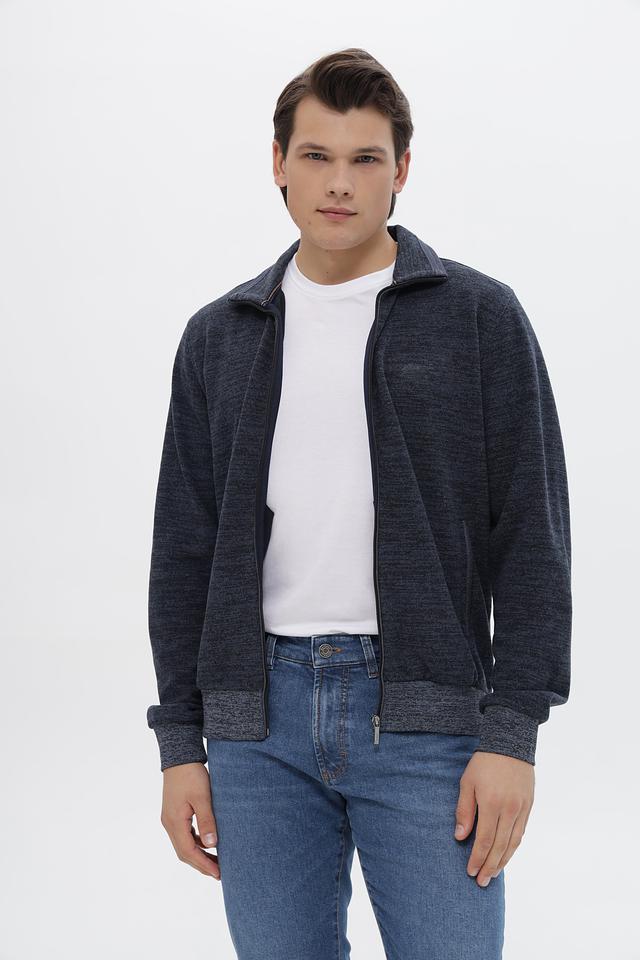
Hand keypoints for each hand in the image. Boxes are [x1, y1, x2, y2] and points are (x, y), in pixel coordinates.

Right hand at [160, 762, 219, 879]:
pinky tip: (209, 842)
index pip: (188, 852)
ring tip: (217, 861)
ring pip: (184, 844)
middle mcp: (169, 824)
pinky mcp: (174, 813)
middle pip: (184, 852)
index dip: (203, 865)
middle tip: (219, 873)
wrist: (180, 757)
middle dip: (201, 864)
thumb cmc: (191, 774)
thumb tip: (211, 844)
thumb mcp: (202, 797)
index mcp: (175, 822)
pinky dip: (196, 843)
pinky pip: (185, 834)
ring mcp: (170, 819)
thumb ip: (207, 820)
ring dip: (199, 854)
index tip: (218, 874)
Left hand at [454, 750, 533, 887]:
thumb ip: (464, 810)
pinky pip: (521, 832)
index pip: (485, 840)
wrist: (510, 744)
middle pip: (500, 846)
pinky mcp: (529, 806)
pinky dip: (513, 847)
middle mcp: (509, 809)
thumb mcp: (467, 782)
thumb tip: (460, 837)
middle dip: (489, 866)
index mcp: (491, 803)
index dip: (477, 858)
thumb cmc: (484, 762)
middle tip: (481, 881)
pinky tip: (506, 855)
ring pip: (513, 843)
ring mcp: (522, 808)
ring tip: (493, 874)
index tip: (470, 871)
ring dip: (503, 861)